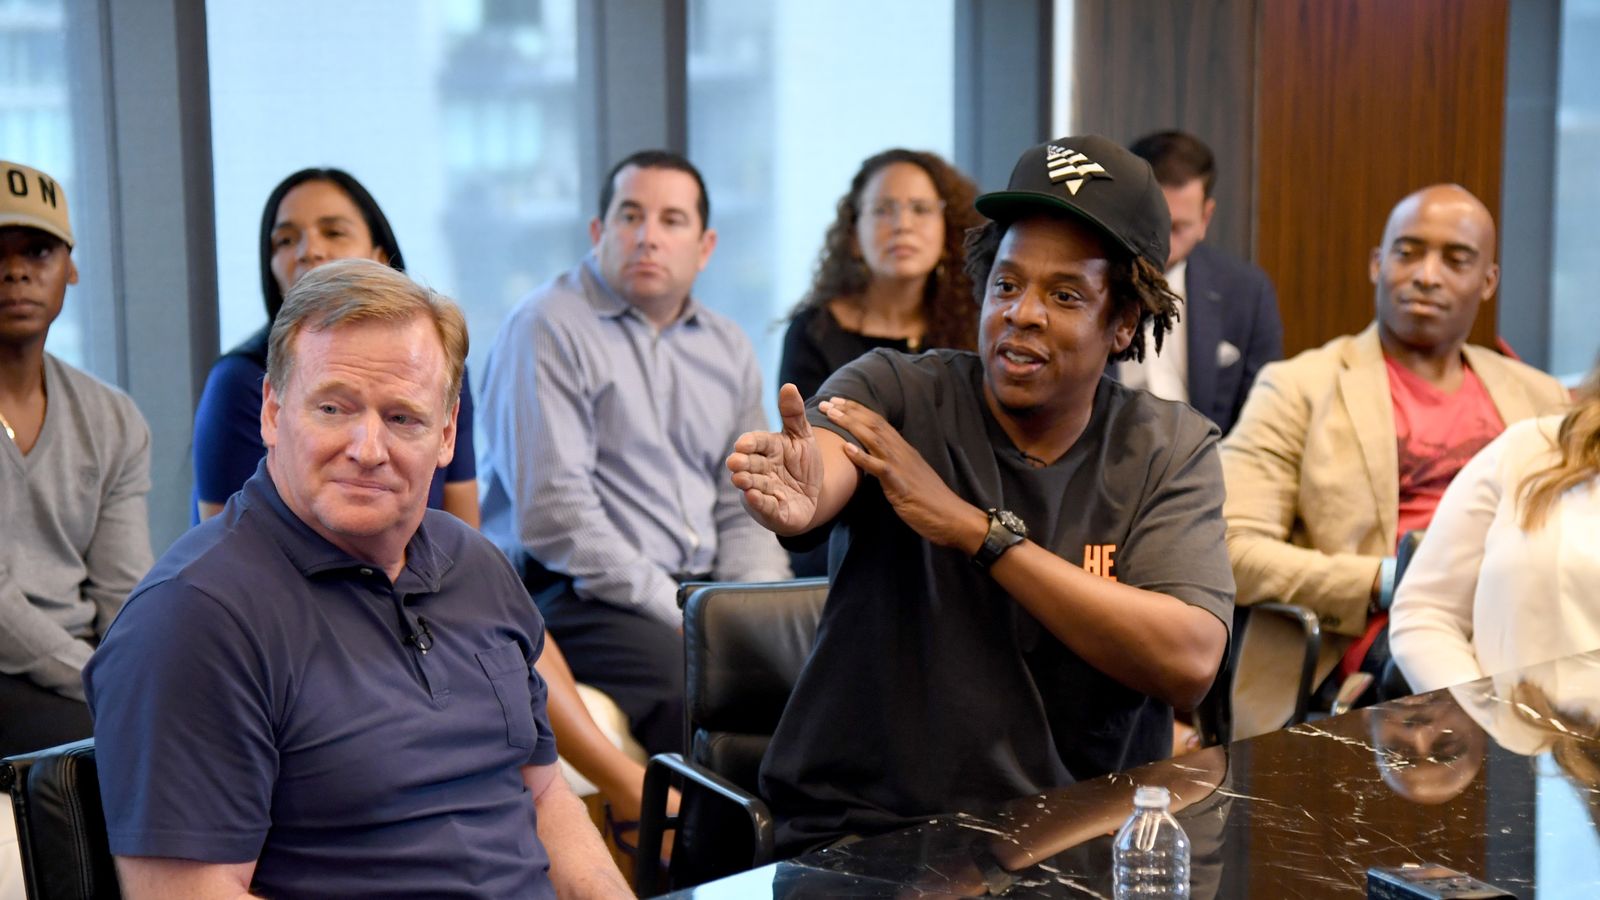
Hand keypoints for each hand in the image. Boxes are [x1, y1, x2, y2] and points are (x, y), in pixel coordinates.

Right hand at [727, 383, 823, 534]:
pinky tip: (752, 496)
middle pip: (751, 465)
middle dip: (743, 464)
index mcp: (768, 450)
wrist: (813, 496)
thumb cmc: (802, 465)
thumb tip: (788, 386)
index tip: (743, 444)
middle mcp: (762, 470)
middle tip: (735, 462)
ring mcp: (765, 491)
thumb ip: (793, 414)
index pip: (757, 443)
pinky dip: (759, 502)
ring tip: (740, 479)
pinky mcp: (773, 511)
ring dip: (747, 482)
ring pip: (754, 485)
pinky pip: (766, 507)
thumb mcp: (802, 437)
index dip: (750, 444)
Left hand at [819, 396, 984, 551]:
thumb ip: (893, 464)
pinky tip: (846, 448)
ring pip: (874, 439)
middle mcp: (902, 452)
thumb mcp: (908, 476)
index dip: (857, 410)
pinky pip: (879, 468)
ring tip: (831, 415)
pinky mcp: (900, 485)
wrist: (952, 517)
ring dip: (851, 425)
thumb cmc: (930, 501)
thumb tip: (875, 458)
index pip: (878, 422)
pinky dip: (862, 457)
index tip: (838, 402)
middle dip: (849, 411)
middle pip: (873, 424)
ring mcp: (901, 467)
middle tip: (827, 401)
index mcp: (903, 449)